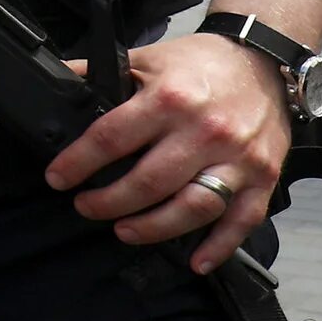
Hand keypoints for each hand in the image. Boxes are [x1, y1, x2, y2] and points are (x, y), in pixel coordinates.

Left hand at [44, 33, 291, 272]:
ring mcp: (238, 158)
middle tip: (86, 207)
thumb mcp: (147, 58)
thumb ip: (100, 72)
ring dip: (153, 227)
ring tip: (124, 230)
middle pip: (149, 182)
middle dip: (109, 202)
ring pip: (192, 208)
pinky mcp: (264, 178)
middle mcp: (204, 131)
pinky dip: (219, 246)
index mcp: (169, 99)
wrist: (265, 60)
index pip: (112, 138)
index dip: (78, 162)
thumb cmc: (201, 62)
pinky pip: (242, 220)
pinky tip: (196, 262)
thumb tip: (56, 81)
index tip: (58, 179)